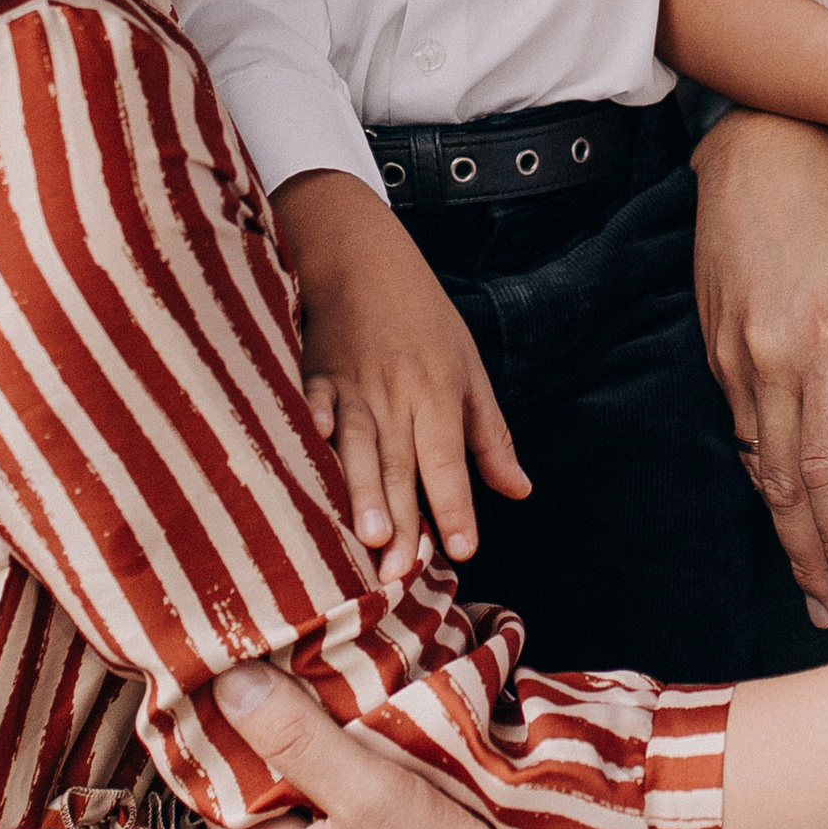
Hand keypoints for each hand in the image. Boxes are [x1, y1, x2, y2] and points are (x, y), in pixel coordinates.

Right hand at [273, 169, 528, 584]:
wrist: (363, 256)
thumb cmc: (422, 318)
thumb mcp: (469, 371)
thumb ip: (490, 436)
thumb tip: (519, 491)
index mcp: (437, 396)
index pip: (449, 461)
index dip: (455, 506)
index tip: (461, 550)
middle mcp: (396, 396)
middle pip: (401, 466)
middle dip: (401, 520)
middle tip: (398, 572)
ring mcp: (351, 386)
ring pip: (358, 446)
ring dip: (361, 490)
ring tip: (365, 533)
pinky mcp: (313, 375)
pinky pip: (310, 403)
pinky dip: (308, 423)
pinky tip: (309, 447)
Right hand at [692, 111, 827, 630]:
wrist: (765, 145)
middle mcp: (771, 362)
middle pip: (786, 487)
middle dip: (810, 556)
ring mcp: (735, 354)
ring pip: (758, 463)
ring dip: (785, 525)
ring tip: (812, 573)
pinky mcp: (717, 341)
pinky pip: (743, 425)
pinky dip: (765, 473)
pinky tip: (786, 495)